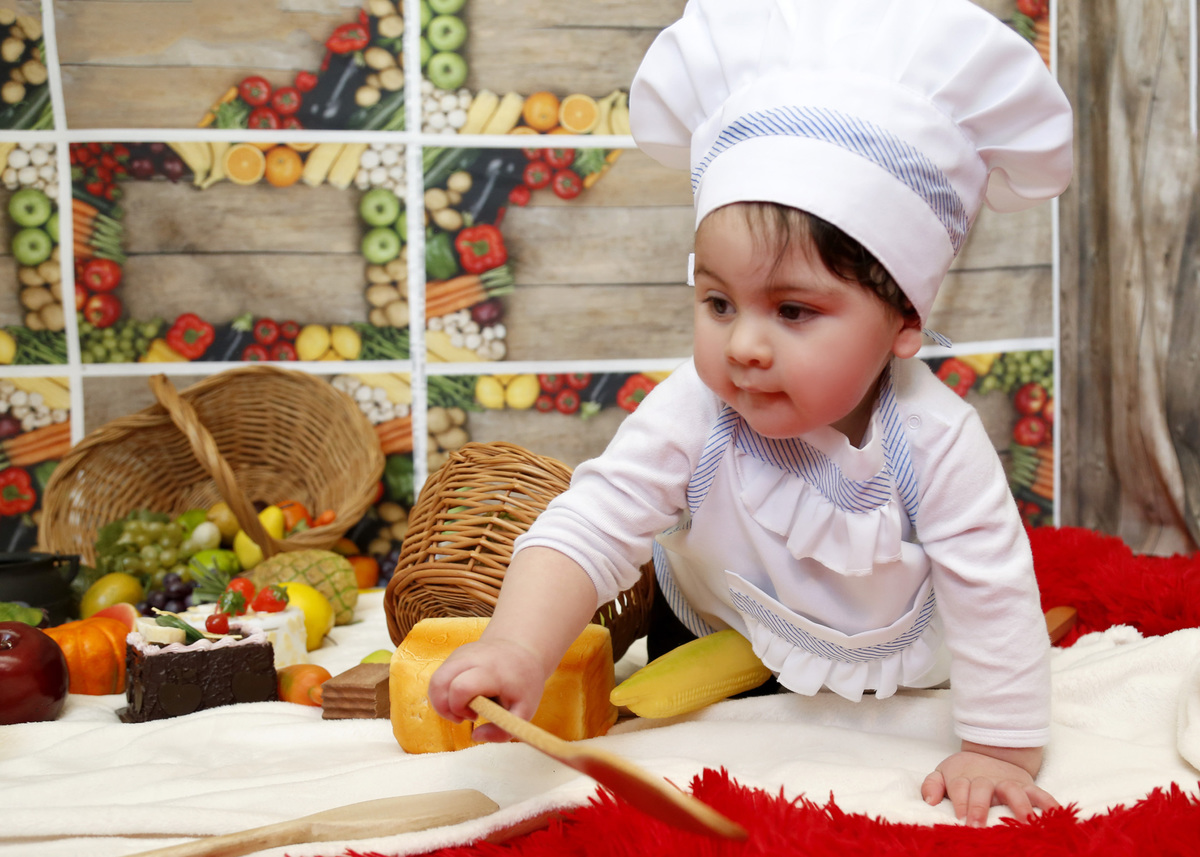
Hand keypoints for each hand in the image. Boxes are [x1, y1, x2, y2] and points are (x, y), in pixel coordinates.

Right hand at [427, 637, 546, 742]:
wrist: (521, 648)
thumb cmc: (523, 684)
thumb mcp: (524, 711)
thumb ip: (503, 731)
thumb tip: (475, 736)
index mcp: (492, 671)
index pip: (461, 688)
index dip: (460, 708)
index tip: (475, 715)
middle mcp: (472, 658)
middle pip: (439, 682)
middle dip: (444, 707)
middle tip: (464, 715)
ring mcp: (460, 654)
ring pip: (435, 680)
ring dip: (441, 702)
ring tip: (462, 707)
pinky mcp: (454, 655)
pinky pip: (439, 677)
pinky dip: (444, 693)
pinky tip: (462, 696)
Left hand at [921, 743, 1058, 826]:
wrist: (990, 755)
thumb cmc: (963, 773)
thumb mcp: (943, 774)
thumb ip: (932, 785)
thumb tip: (929, 800)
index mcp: (965, 777)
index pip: (960, 787)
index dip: (960, 801)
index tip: (960, 819)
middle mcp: (987, 779)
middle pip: (983, 788)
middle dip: (980, 807)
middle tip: (977, 825)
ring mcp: (1008, 782)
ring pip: (1013, 790)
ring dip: (1018, 805)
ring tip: (1024, 822)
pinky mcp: (1026, 785)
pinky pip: (1039, 793)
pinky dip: (1048, 803)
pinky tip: (1055, 815)